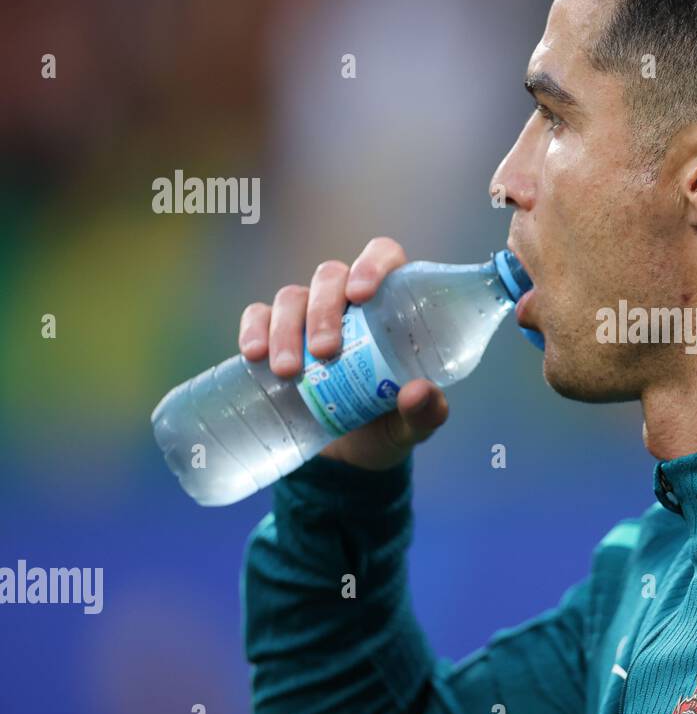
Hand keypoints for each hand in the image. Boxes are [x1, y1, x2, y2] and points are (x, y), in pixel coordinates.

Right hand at [237, 236, 448, 470]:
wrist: (348, 457)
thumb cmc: (388, 423)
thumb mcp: (412, 424)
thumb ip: (426, 412)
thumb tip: (417, 392)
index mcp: (389, 304)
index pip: (383, 256)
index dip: (371, 265)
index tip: (361, 295)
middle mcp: (347, 301)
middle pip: (330, 277)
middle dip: (323, 311)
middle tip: (325, 352)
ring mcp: (308, 316)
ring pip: (292, 297)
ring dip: (286, 328)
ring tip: (287, 371)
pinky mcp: (276, 337)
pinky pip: (258, 317)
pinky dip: (253, 330)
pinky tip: (254, 355)